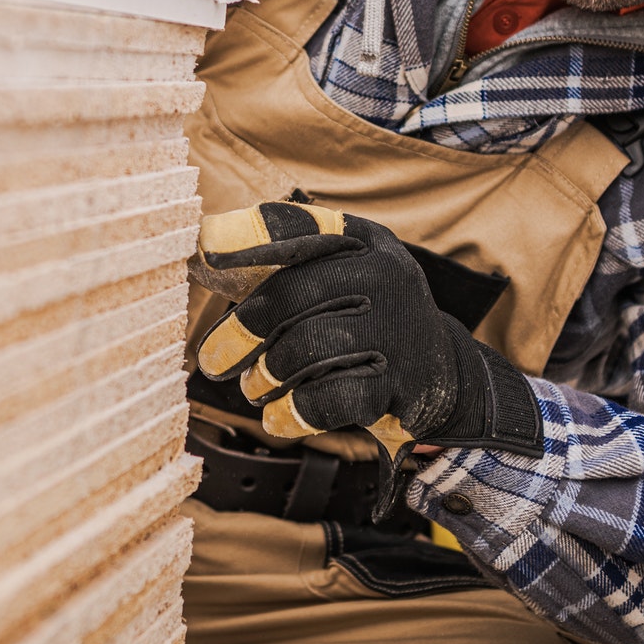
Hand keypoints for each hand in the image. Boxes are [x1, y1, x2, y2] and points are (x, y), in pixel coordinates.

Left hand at [188, 201, 543, 518]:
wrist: (440, 376)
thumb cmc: (365, 321)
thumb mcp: (338, 277)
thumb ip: (280, 263)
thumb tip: (202, 248)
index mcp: (363, 242)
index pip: (301, 227)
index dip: (249, 236)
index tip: (206, 249)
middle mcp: (386, 275)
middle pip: (290, 296)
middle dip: (241, 332)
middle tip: (215, 362)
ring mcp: (399, 330)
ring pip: (306, 349)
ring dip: (266, 375)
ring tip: (256, 387)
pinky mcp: (405, 384)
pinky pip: (332, 398)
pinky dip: (294, 411)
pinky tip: (280, 416)